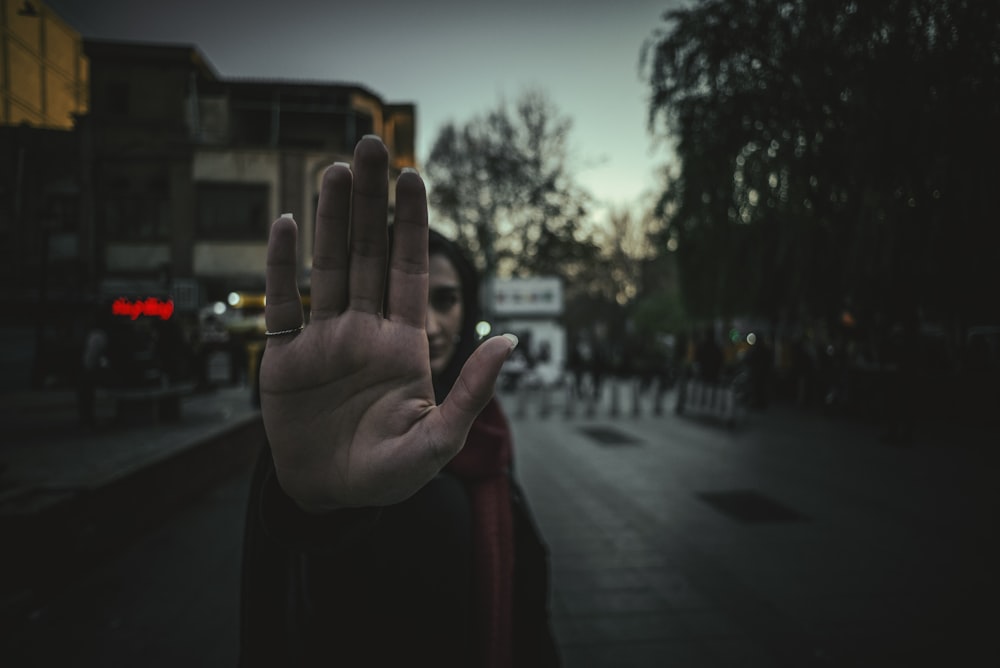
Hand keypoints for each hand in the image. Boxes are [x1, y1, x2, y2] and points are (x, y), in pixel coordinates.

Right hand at [260, 136, 514, 512]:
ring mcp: (323, 339)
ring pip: (326, 266)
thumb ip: (472, 392)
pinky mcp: (284, 357)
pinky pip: (281, 303)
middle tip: (369, 145)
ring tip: (334, 171)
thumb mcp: (439, 441)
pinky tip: (284, 224)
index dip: (411, 224)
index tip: (413, 176)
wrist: (330, 497)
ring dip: (329, 219)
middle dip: (370, 202)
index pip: (409, 270)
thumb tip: (511, 341)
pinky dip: (279, 265)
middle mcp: (363, 330)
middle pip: (367, 253)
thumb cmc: (389, 475)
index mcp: (403, 344)